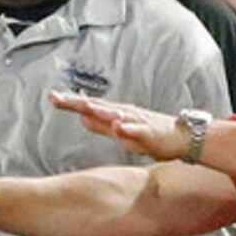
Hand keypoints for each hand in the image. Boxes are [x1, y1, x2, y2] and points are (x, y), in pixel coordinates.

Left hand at [52, 91, 192, 160]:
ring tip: (82, 108)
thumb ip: (102, 126)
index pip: (89, 107)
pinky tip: (118, 126)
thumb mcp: (121, 133)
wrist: (184, 139)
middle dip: (76, 102)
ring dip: (99, 111)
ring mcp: (137, 122)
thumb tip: (82, 118)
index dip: (70, 103)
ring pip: (116, 115)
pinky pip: (138, 130)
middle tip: (56, 97)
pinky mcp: (150, 132)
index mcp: (116, 114)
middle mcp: (124, 114)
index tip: (51, 97)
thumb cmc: (153, 136)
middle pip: (96, 106)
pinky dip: (128, 128)